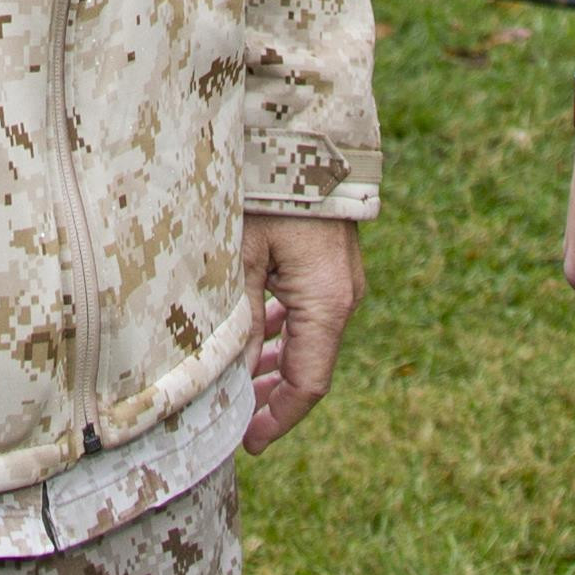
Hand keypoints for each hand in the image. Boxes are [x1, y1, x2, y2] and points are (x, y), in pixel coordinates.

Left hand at [240, 212, 361, 448]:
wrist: (304, 131)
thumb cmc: (267, 190)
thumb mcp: (241, 256)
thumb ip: (238, 322)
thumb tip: (230, 382)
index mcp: (327, 303)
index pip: (309, 385)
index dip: (278, 420)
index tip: (247, 443)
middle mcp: (344, 296)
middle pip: (311, 366)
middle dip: (273, 397)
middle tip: (234, 418)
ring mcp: (343, 278)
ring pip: (310, 339)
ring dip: (277, 364)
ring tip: (239, 385)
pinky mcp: (333, 261)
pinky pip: (311, 311)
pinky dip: (284, 332)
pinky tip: (256, 336)